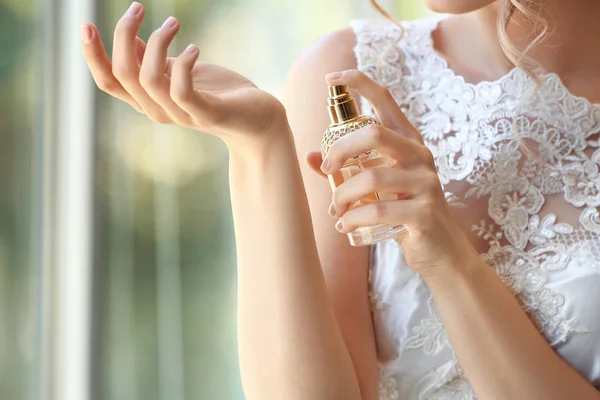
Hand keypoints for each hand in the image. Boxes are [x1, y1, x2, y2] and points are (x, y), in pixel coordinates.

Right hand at [80, 2, 287, 148]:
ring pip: (148, 80)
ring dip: (157, 43)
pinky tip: (194, 48)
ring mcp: (181, 114)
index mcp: (148, 99)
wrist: (256, 120)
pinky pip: (181, 91)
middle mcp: (158, 110)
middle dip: (123, 35)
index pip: (108, 82)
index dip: (92, 56)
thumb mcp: (179, 71)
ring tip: (174, 23)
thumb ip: (154, 59)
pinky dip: (183, 64)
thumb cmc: (217, 92)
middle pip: (123, 75)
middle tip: (139, 7)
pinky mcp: (206, 114)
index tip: (87, 24)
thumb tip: (131, 39)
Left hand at [306, 70, 478, 274]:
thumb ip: (345, 170)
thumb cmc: (403, 212)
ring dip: (343, 197)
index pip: (387, 100)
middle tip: (326, 170)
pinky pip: (379, 212)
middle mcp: (420, 156)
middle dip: (340, 151)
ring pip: (372, 178)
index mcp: (408, 143)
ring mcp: (426, 183)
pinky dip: (354, 220)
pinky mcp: (425, 212)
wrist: (439, 251)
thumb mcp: (375, 187)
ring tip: (335, 212)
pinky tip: (345, 227)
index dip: (360, 82)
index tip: (331, 77)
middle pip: (375, 134)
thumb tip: (310, 156)